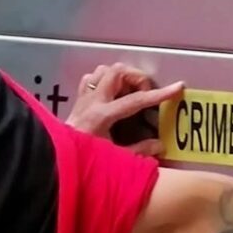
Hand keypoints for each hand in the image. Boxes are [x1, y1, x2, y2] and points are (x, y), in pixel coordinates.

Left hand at [66, 62, 183, 156]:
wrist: (55, 162)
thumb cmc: (85, 162)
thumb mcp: (115, 159)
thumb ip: (139, 152)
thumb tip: (160, 145)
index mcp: (103, 115)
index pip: (136, 99)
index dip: (159, 93)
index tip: (177, 87)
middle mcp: (92, 101)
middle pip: (117, 71)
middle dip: (136, 77)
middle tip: (145, 93)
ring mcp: (83, 97)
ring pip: (103, 70)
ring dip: (120, 76)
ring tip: (129, 92)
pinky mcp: (78, 99)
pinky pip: (92, 78)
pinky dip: (104, 80)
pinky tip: (111, 94)